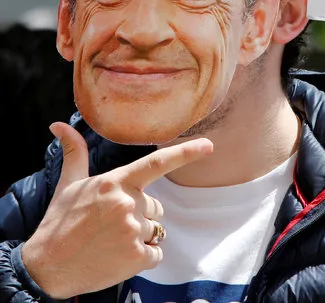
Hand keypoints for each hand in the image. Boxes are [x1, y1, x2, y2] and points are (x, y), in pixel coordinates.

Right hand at [21, 122, 212, 298]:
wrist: (45, 269)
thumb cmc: (59, 223)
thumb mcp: (69, 185)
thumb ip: (74, 152)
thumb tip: (58, 124)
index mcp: (115, 182)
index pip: (157, 163)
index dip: (187, 152)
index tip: (209, 145)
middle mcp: (127, 204)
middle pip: (157, 206)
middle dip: (141, 215)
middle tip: (111, 224)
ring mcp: (132, 231)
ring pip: (156, 230)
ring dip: (140, 237)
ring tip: (111, 241)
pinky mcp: (136, 258)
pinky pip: (156, 253)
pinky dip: (143, 257)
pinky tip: (117, 257)